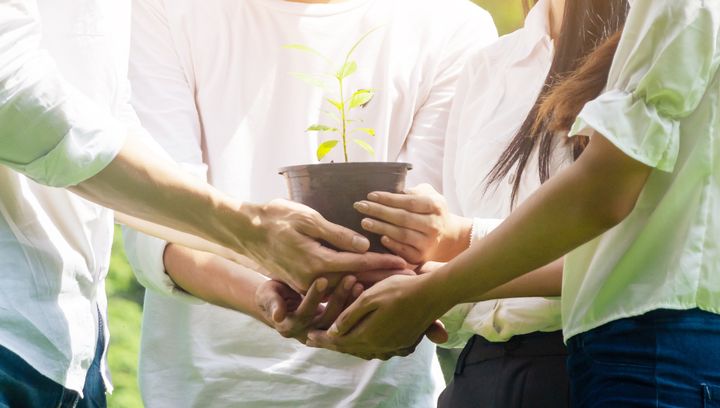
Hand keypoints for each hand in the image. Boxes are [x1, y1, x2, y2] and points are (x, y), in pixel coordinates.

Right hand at [245, 199, 406, 291]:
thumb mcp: (309, 219)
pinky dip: (351, 283)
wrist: (247, 231)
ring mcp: (306, 285)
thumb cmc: (277, 218)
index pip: (359, 264)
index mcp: (317, 262)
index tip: (406, 263)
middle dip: (383, 278)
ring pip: (345, 287)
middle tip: (410, 275)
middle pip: (356, 281)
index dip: (384, 263)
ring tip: (394, 280)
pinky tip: (367, 280)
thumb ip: (337, 235)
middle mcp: (313, 279)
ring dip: (369, 283)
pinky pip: (332, 287)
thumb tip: (365, 245)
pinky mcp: (301, 285)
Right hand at [255, 276, 362, 343]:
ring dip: (350, 302)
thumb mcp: (267, 295)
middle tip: (350, 278)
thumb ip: (272, 302)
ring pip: (339, 321)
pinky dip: (354, 305)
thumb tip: (277, 317)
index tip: (323, 279)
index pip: (305, 313)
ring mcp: (321, 334)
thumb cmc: (272, 294)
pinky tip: (362, 288)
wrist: (279, 303)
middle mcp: (306, 334)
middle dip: (338, 298)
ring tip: (358, 283)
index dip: (313, 297)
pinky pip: (346, 320)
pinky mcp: (333, 330)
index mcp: (289, 327)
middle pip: (326, 319)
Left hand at [305, 274, 449, 359]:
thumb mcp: (369, 297)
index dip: (321, 338)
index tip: (307, 337)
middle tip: (314, 341)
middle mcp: (380, 346)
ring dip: (347, 346)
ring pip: (363, 351)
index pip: (338, 340)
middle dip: (331, 344)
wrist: (432, 294)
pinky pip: (378, 350)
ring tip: (335, 342)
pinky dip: (364, 347)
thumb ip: (350, 316)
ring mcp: (393, 347)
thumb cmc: (399, 289)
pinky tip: (361, 341)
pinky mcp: (403, 344)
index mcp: (368, 335)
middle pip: (349, 348)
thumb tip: (333, 330)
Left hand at [353, 184, 471, 263]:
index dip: (388, 198)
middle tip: (360, 206)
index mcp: (435, 205)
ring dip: (381, 228)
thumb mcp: (427, 194)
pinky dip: (392, 244)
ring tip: (364, 222)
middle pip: (402, 218)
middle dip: (378, 211)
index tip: (370, 195)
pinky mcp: (422, 257)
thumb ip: (412, 191)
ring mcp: (428, 242)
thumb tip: (392, 189)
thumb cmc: (430, 210)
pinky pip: (404, 251)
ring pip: (401, 234)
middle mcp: (434, 224)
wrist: (447, 236)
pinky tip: (380, 238)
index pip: (408, 201)